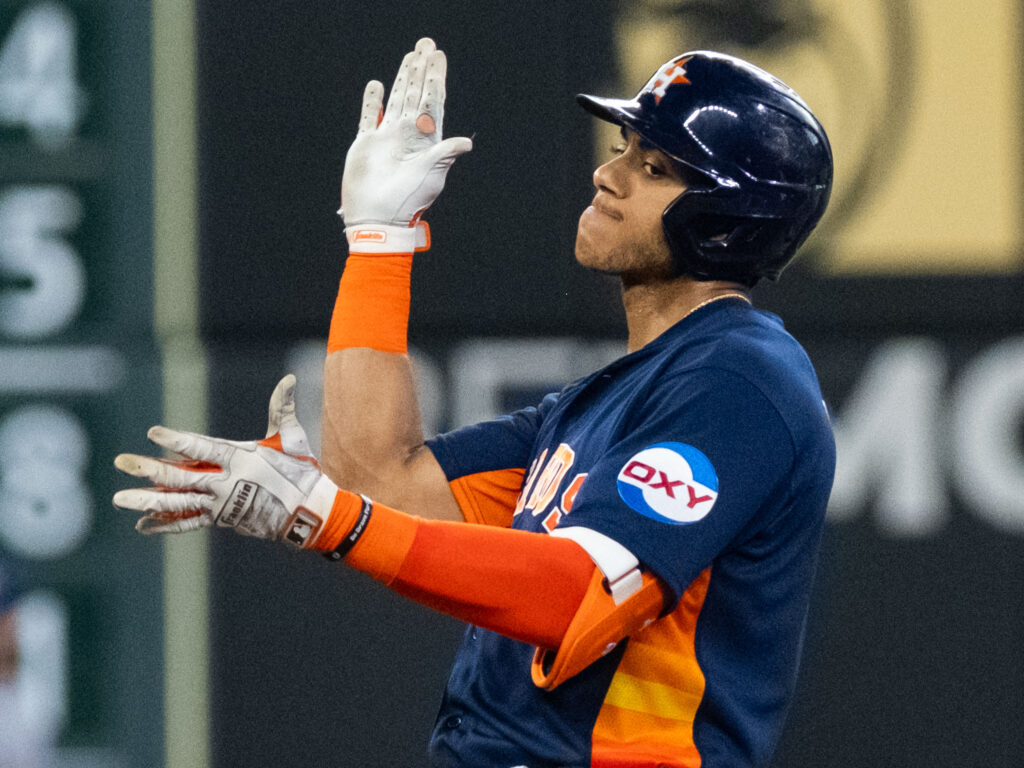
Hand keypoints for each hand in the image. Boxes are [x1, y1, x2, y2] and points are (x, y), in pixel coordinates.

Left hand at [113, 375, 339, 547]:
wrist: (310, 513)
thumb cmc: (301, 471)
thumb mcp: (292, 438)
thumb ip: (283, 408)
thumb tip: (290, 378)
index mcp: (241, 460)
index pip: (203, 449)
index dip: (178, 441)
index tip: (154, 433)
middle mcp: (226, 484)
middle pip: (181, 478)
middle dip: (149, 469)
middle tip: (121, 461)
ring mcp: (221, 505)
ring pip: (178, 503)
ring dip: (147, 500)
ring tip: (120, 499)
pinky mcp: (221, 519)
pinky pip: (189, 522)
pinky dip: (166, 524)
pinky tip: (142, 525)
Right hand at [340, 37, 471, 252]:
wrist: (378, 217)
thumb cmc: (408, 200)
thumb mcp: (431, 175)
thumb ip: (445, 154)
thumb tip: (467, 142)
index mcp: (426, 140)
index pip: (433, 101)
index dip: (436, 79)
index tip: (438, 57)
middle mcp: (408, 135)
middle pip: (415, 94)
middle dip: (421, 70)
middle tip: (426, 45)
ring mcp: (387, 138)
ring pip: (395, 100)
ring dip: (402, 78)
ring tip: (409, 57)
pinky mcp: (367, 144)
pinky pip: (370, 117)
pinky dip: (372, 101)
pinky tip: (377, 85)